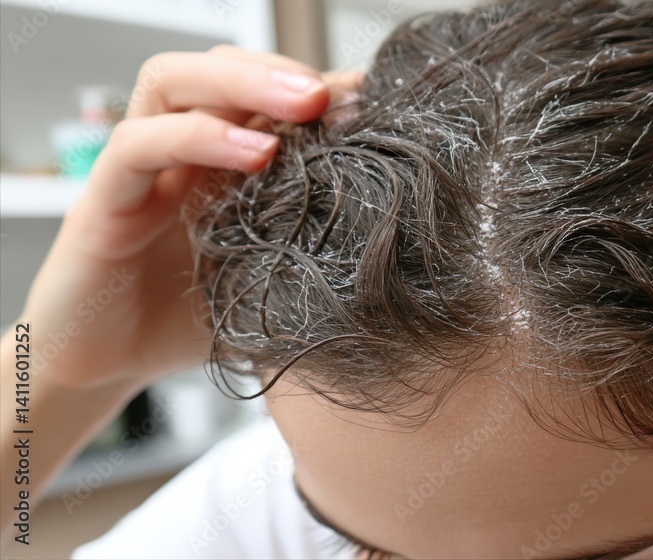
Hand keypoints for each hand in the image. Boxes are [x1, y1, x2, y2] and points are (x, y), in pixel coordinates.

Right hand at [19, 46, 362, 391]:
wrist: (111, 368)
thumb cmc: (192, 321)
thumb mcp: (268, 278)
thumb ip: (311, 246)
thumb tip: (397, 238)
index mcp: (220, 164)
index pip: (261, 97)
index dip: (315, 88)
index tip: (375, 99)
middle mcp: (178, 154)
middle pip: (217, 70)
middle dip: (280, 69)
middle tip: (337, 93)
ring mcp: (139, 171)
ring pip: (172, 83)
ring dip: (243, 82)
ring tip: (305, 104)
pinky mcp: (101, 203)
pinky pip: (138, 146)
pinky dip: (197, 137)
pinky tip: (254, 154)